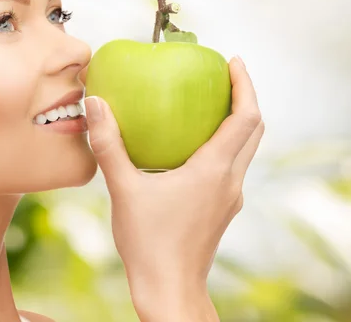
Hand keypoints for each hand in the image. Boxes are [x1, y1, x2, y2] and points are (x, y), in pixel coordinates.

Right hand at [83, 56, 264, 320]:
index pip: (244, 118)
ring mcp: (229, 197)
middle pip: (254, 130)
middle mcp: (229, 181)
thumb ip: (109, 145)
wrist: (169, 289)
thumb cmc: (149, 244)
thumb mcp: (123, 189)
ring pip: (245, 149)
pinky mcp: (221, 208)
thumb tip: (96, 105)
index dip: (244, 86)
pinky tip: (193, 145)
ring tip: (212, 103)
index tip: (234, 62)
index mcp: (212, 171)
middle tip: (226, 75)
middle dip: (245, 97)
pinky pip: (231, 166)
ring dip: (237, 121)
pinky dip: (224, 144)